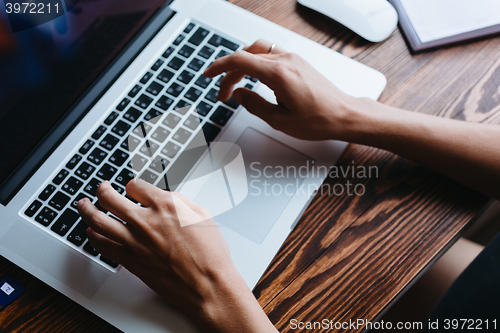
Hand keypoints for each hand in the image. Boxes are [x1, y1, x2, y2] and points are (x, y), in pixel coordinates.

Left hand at [77, 180, 276, 332]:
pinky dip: (93, 236)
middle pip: (110, 198)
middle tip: (100, 188)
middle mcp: (146, 220)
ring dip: (87, 209)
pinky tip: (92, 232)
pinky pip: (102, 245)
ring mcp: (135, 241)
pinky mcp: (130, 260)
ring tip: (83, 205)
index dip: (132, 186)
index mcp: (165, 205)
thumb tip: (165, 197)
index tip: (132, 190)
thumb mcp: (202, 215)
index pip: (135, 186)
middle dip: (102, 190)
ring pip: (99, 220)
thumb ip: (180, 201)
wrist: (207, 284)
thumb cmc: (210, 253)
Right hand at [204, 39, 358, 140]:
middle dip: (230, 73)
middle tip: (223, 93)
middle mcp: (286, 60)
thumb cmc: (319, 120)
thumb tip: (238, 94)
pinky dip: (257, 63)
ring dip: (243, 66)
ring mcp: (294, 59)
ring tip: (236, 84)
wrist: (344, 115)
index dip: (219, 67)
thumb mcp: (279, 120)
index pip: (240, 61)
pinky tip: (255, 79)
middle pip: (247, 56)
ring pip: (259, 51)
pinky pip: (271, 54)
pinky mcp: (299, 63)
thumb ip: (254, 105)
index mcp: (278, 73)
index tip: (208, 75)